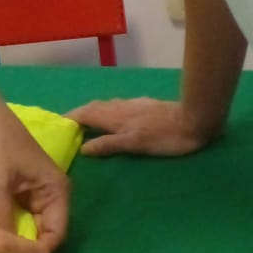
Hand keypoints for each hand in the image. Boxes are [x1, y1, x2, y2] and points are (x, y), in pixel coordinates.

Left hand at [0, 108, 70, 251]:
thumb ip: (3, 219)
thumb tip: (5, 252)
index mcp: (57, 191)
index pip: (57, 234)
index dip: (39, 252)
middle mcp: (53, 194)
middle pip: (47, 232)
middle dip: (30, 248)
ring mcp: (38, 193)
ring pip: (33, 226)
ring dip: (20, 238)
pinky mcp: (23, 191)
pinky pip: (23, 216)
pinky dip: (13, 226)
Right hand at [66, 97, 215, 158]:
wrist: (195, 119)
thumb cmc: (165, 136)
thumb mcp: (135, 144)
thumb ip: (108, 144)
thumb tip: (83, 148)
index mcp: (114, 117)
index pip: (84, 114)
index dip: (70, 118)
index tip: (56, 125)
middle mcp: (119, 107)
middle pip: (92, 108)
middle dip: (78, 115)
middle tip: (67, 126)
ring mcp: (132, 105)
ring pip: (105, 106)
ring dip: (92, 112)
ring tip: (85, 123)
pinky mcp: (143, 105)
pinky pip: (116, 106)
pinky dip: (106, 112)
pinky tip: (113, 118)